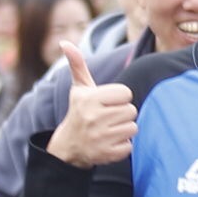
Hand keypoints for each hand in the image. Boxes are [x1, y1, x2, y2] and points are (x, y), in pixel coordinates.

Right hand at [45, 40, 135, 168]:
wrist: (68, 146)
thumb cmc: (80, 112)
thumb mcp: (79, 89)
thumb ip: (77, 65)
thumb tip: (65, 42)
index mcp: (90, 99)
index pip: (126, 94)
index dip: (120, 98)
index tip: (108, 103)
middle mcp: (94, 117)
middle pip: (132, 111)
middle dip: (123, 114)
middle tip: (108, 118)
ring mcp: (100, 137)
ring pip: (133, 128)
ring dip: (124, 129)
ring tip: (109, 129)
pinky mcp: (107, 154)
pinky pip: (130, 146)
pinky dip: (122, 146)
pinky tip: (109, 143)